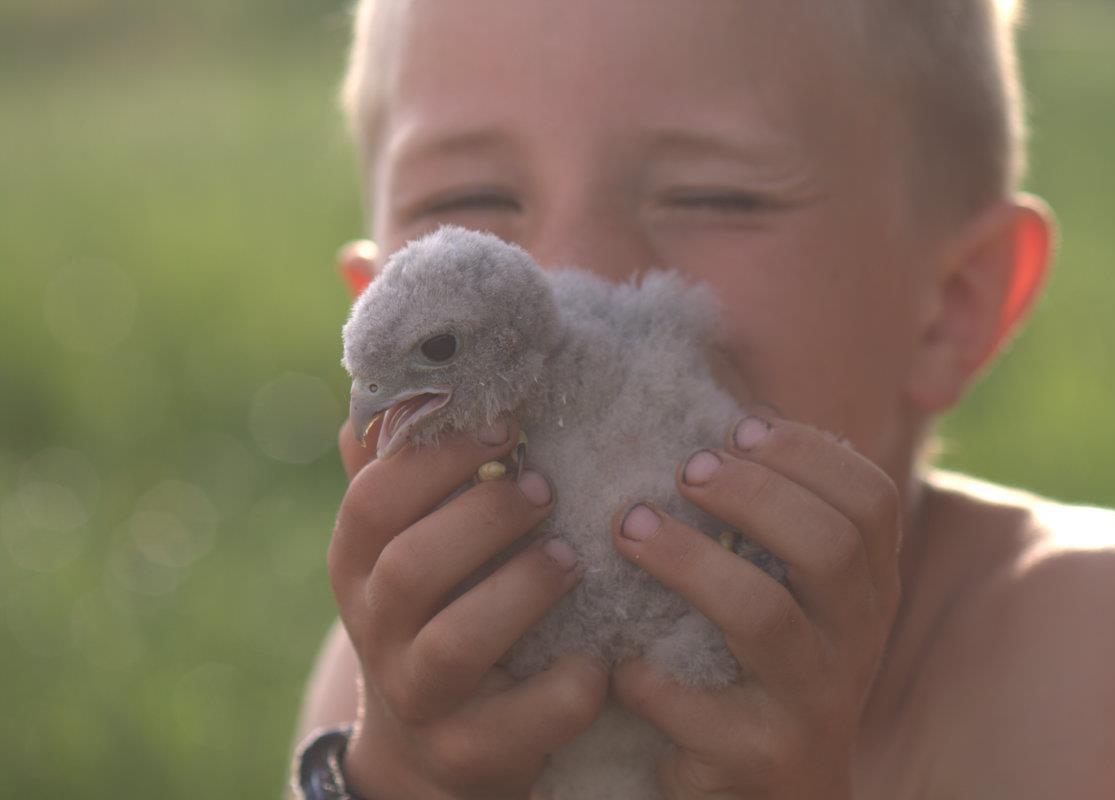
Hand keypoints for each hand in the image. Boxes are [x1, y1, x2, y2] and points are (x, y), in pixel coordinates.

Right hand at [327, 416, 607, 799]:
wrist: (428, 749)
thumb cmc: (434, 610)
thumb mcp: (406, 543)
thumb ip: (402, 468)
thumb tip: (391, 360)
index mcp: (357, 565)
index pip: (373, 501)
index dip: (440, 457)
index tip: (508, 425)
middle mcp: (375, 631)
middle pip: (410, 568)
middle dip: (485, 518)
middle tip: (545, 490)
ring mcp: (420, 698)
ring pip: (456, 644)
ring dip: (522, 589)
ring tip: (571, 558)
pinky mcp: (470, 754)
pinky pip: (522, 723)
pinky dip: (568, 685)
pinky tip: (598, 657)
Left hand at [610, 414, 901, 798]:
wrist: (780, 795)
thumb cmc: (766, 665)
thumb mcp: (793, 590)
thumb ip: (774, 516)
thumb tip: (717, 406)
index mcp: (869, 586)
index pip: (870, 498)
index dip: (805, 450)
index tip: (736, 427)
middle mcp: (857, 639)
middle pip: (827, 543)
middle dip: (748, 492)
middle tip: (681, 471)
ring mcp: (814, 701)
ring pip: (762, 613)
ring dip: (686, 560)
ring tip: (628, 528)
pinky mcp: (761, 756)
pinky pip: (698, 706)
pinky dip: (648, 675)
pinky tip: (621, 660)